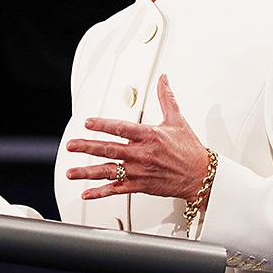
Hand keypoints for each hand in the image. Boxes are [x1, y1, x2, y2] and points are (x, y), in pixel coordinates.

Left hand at [65, 74, 209, 202]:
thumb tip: (164, 79)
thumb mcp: (177, 120)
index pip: (122, 128)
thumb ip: (166, 98)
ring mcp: (139, 171)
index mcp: (149, 136)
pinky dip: (100, 193)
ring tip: (71, 172)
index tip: (88, 122)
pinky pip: (117, 190)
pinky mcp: (140, 186)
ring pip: (109, 171)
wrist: (201, 176)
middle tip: (71, 145)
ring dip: (88, 172)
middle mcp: (142, 154)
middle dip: (87, 147)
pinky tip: (86, 192)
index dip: (103, 125)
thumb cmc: (190, 150)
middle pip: (109, 149)